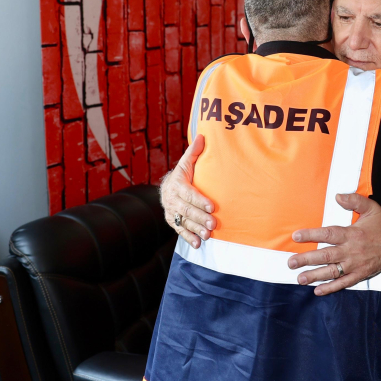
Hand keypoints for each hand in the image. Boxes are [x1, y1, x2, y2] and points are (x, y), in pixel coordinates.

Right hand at [160, 134, 216, 248]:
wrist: (167, 188)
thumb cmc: (183, 174)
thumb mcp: (186, 162)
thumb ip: (195, 152)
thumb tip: (204, 136)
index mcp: (177, 184)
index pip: (188, 194)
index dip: (199, 200)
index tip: (212, 206)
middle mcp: (172, 200)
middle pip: (186, 210)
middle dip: (200, 217)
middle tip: (213, 224)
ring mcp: (171, 212)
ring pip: (183, 222)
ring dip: (196, 229)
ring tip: (208, 235)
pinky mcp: (172, 222)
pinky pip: (180, 231)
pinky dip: (188, 238)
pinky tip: (198, 244)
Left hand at [287, 193, 380, 295]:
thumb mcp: (371, 208)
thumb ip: (354, 200)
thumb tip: (337, 197)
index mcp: (352, 234)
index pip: (328, 235)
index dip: (311, 235)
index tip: (296, 236)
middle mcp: (351, 251)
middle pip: (326, 256)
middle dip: (307, 259)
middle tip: (291, 263)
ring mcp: (355, 265)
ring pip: (332, 271)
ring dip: (315, 276)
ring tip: (300, 278)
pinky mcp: (359, 274)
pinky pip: (343, 283)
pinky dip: (330, 288)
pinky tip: (317, 291)